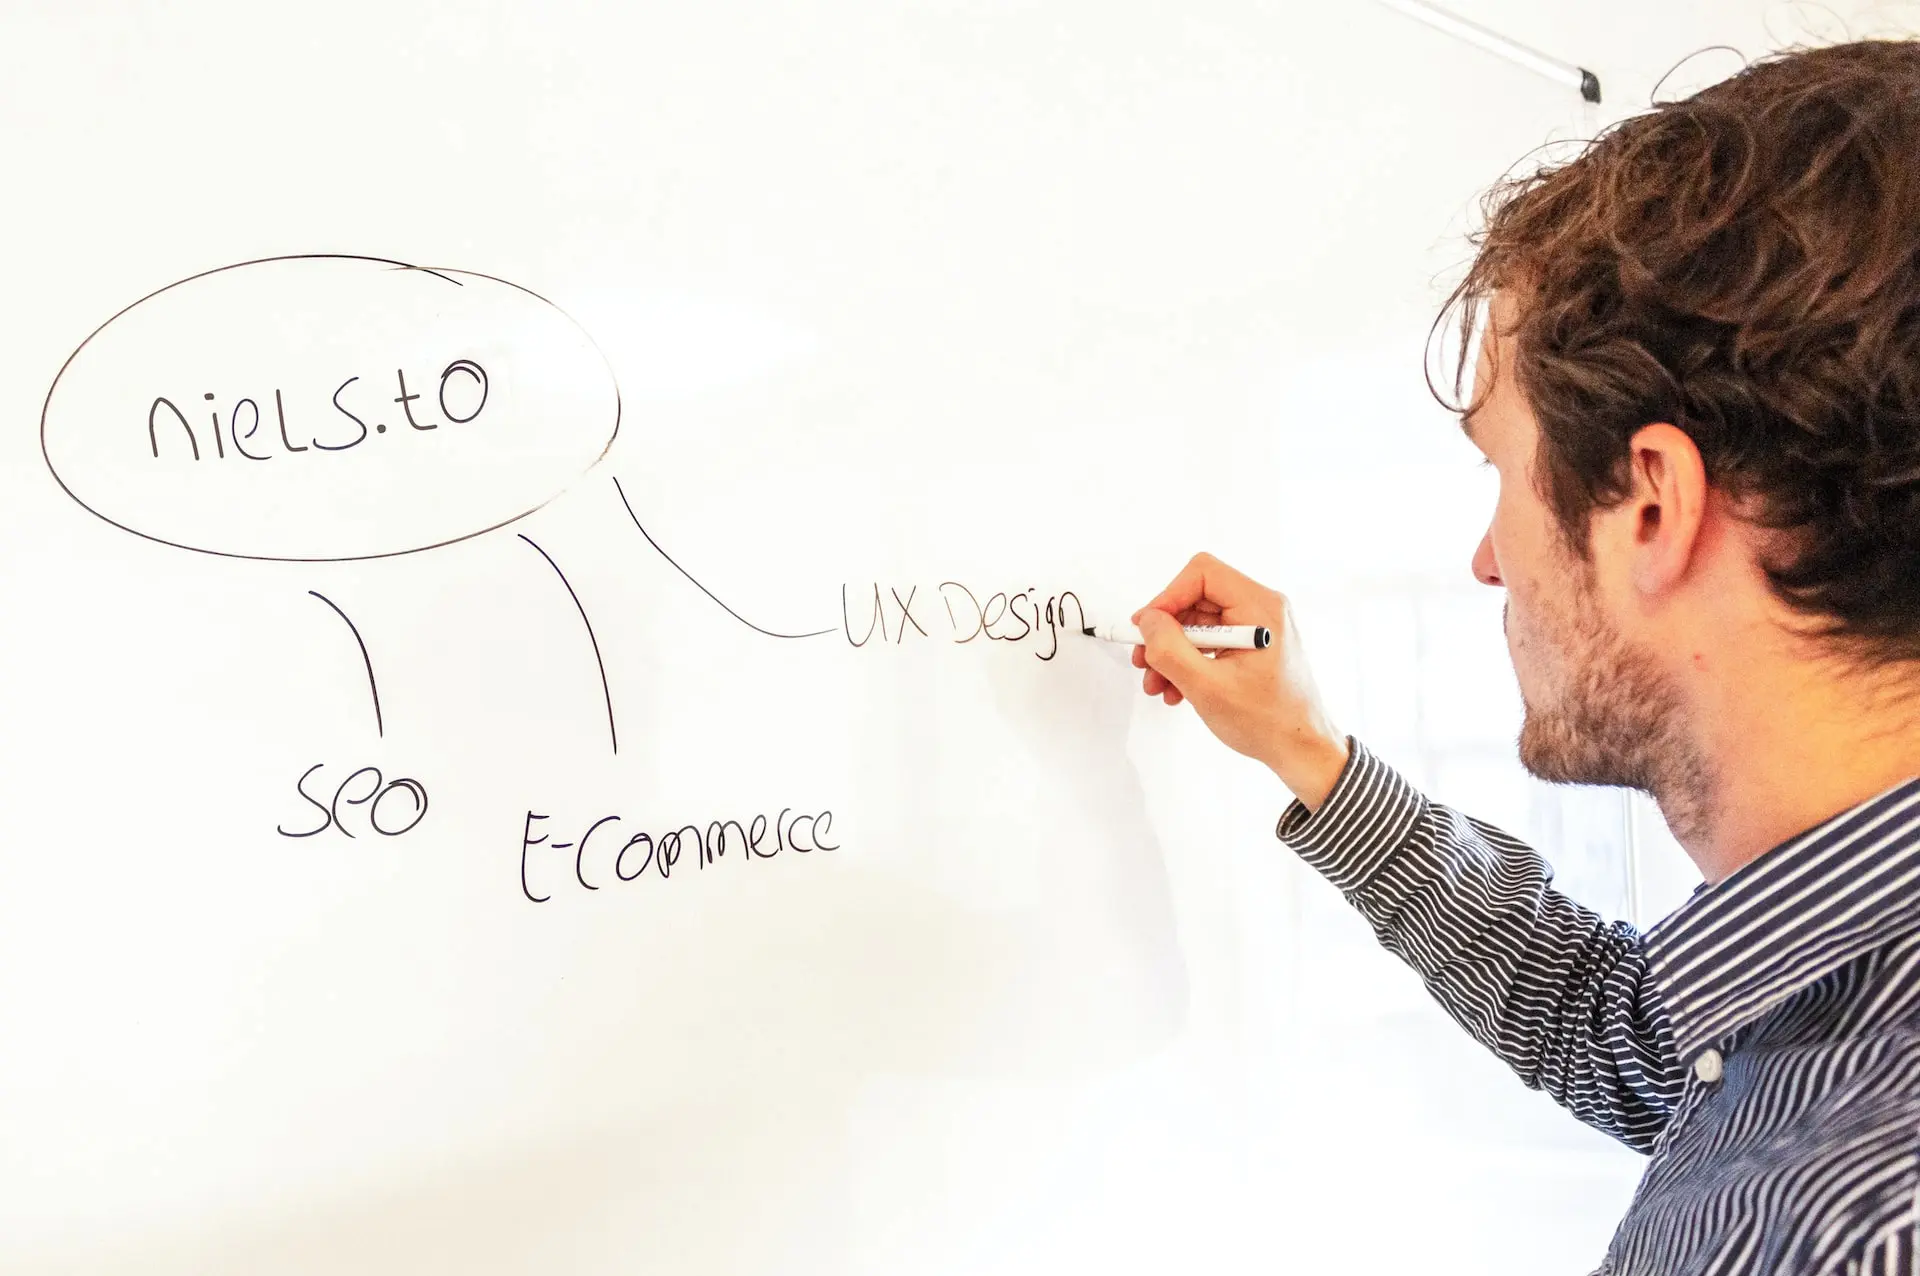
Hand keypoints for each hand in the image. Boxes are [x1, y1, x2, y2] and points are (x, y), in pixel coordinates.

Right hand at [1132, 553, 1349, 810]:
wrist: (1300, 750)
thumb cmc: (1270, 722)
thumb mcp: (1207, 686)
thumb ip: (1170, 649)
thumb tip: (1148, 622)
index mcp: (1261, 608)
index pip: (1202, 574)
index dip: (1167, 597)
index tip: (1148, 627)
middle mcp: (1262, 610)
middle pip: (1196, 598)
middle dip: (1166, 633)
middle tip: (1145, 659)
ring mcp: (1258, 628)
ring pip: (1199, 623)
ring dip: (1172, 652)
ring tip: (1159, 683)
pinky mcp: (1252, 646)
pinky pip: (1210, 641)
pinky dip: (1189, 662)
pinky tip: (1177, 688)